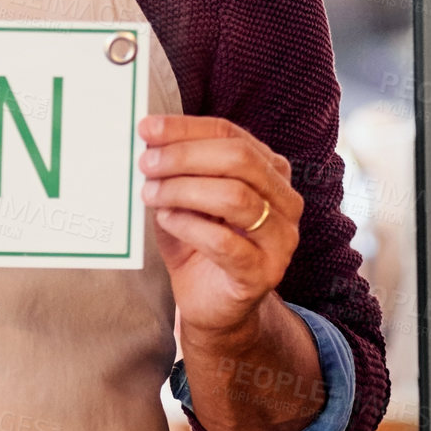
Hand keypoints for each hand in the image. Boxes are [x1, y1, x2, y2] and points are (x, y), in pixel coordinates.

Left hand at [137, 114, 302, 338]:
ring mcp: (280, 238)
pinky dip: (189, 226)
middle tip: (146, 162)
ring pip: (235, 197)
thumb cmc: (197, 239)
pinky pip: (226, 241)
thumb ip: (175, 165)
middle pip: (239, 159)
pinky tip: (166, 220)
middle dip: (185, 156)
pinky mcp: (263, 273)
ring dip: (184, 190)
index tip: (147, 128)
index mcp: (269, 170)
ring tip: (151, 193)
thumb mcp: (185, 193)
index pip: (229, 133)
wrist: (210, 302)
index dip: (185, 128)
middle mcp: (284, 200)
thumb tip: (147, 133)